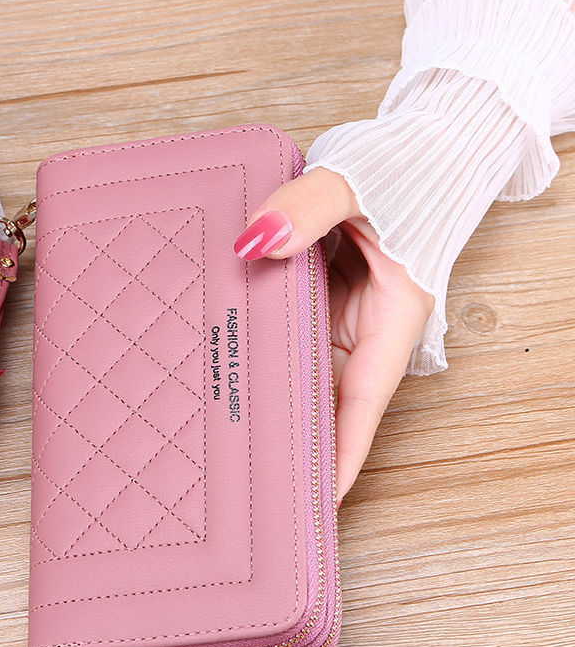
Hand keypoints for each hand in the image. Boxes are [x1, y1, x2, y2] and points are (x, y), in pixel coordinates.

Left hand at [234, 167, 434, 504]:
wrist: (423, 146)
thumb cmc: (410, 167)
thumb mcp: (360, 181)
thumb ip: (308, 207)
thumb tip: (254, 242)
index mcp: (391, 319)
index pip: (362, 405)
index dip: (338, 455)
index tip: (313, 500)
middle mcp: (364, 327)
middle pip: (324, 397)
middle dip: (292, 436)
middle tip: (245, 477)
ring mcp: (339, 313)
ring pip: (300, 365)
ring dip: (267, 389)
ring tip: (223, 428)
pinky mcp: (319, 293)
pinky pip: (288, 327)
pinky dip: (261, 340)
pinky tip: (225, 351)